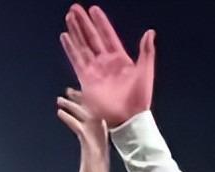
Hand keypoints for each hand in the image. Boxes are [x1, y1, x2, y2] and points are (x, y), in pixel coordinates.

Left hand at [57, 90, 111, 171]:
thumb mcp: (92, 166)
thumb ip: (90, 155)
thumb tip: (88, 153)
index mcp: (101, 146)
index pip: (98, 121)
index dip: (90, 107)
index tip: (80, 96)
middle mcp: (101, 143)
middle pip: (94, 116)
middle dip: (82, 102)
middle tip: (69, 90)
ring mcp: (97, 147)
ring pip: (88, 120)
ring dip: (74, 108)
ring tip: (60, 99)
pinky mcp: (91, 152)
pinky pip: (81, 131)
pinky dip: (70, 120)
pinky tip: (60, 113)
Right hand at [61, 5, 154, 127]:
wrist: (129, 117)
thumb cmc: (140, 97)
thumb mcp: (145, 71)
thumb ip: (146, 51)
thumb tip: (150, 32)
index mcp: (120, 59)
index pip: (108, 35)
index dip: (101, 23)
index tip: (94, 9)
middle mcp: (106, 62)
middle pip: (92, 37)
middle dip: (84, 23)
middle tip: (75, 7)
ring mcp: (95, 70)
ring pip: (83, 46)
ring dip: (75, 31)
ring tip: (69, 17)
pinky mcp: (86, 79)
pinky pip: (76, 60)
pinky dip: (70, 48)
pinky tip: (65, 36)